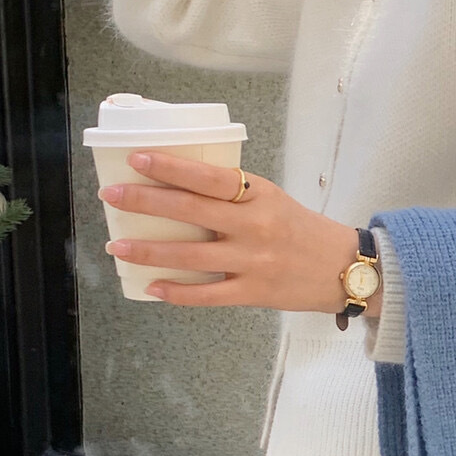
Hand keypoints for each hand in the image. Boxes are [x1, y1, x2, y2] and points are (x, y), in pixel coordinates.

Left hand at [98, 149, 366, 313]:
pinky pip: (208, 295)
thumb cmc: (300, 228)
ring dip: (149, 252)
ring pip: (191, 256)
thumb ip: (232, 195)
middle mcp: (254, 226)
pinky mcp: (254, 293)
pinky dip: (176, 292)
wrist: (344, 268)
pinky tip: (151, 287)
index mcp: (259, 195)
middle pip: (191, 211)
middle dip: (145, 202)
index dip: (170, 167)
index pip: (208, 177)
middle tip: (111, 196)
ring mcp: (253, 262)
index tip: (137, 159)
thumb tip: (175, 188)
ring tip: (117, 247)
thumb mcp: (271, 198)